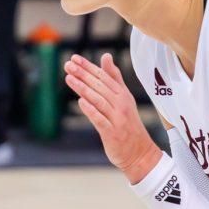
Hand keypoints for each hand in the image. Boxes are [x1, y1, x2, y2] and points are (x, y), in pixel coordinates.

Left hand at [64, 53, 162, 183]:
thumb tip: (106, 56)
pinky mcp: (112, 133)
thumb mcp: (123, 98)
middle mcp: (121, 104)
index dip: (89, 67)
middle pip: (100, 86)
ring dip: (84, 88)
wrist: (139, 153)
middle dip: (83, 74)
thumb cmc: (127, 124)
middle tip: (68, 65)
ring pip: (99, 100)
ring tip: (69, 78)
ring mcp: (117, 119)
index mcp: (123, 95)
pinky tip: (81, 102)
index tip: (74, 58)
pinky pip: (100, 119)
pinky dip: (91, 110)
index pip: (104, 77)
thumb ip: (114, 78)